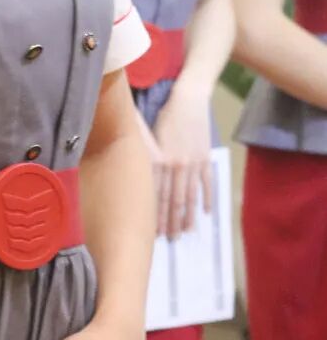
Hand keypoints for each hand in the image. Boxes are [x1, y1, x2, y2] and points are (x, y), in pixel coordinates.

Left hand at [152, 82, 211, 238]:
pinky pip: (206, 184)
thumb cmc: (164, 114)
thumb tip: (132, 169)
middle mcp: (176, 165)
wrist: (190, 99)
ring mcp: (193, 164)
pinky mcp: (206, 159)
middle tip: (169, 240)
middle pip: (173, 200)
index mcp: (160, 160)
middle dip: (170, 222)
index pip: (156, 194)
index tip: (152, 231)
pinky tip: (205, 213)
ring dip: (188, 217)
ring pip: (190, 196)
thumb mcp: (148, 133)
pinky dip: (206, 199)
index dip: (155, 214)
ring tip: (185, 233)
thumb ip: (143, 155)